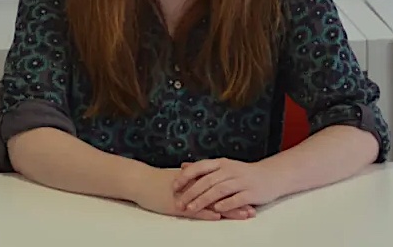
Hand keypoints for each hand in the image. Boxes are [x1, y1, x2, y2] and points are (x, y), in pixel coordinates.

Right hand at [131, 166, 254, 220]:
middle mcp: (193, 186)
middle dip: (237, 202)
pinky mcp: (175, 204)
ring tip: (244, 215)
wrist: (139, 181)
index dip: (234, 192)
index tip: (249, 197)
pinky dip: (206, 212)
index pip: (219, 186)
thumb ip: (191, 178)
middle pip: (220, 194)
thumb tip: (200, 179)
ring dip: (228, 209)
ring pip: (211, 202)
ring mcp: (185, 195)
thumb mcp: (177, 177)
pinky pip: (193, 209)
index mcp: (195, 179)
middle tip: (252, 209)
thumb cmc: (156, 181)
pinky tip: (218, 216)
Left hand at [173, 158, 278, 214]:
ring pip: (219, 190)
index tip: (174, 186)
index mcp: (221, 163)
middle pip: (207, 180)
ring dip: (204, 199)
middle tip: (179, 203)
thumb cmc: (244, 173)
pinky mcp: (251, 192)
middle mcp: (230, 170)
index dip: (186, 176)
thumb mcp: (223, 166)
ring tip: (192, 208)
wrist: (271, 175)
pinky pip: (236, 198)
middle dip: (191, 192)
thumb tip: (184, 166)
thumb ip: (204, 168)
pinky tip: (216, 210)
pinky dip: (225, 204)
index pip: (200, 167)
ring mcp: (241, 181)